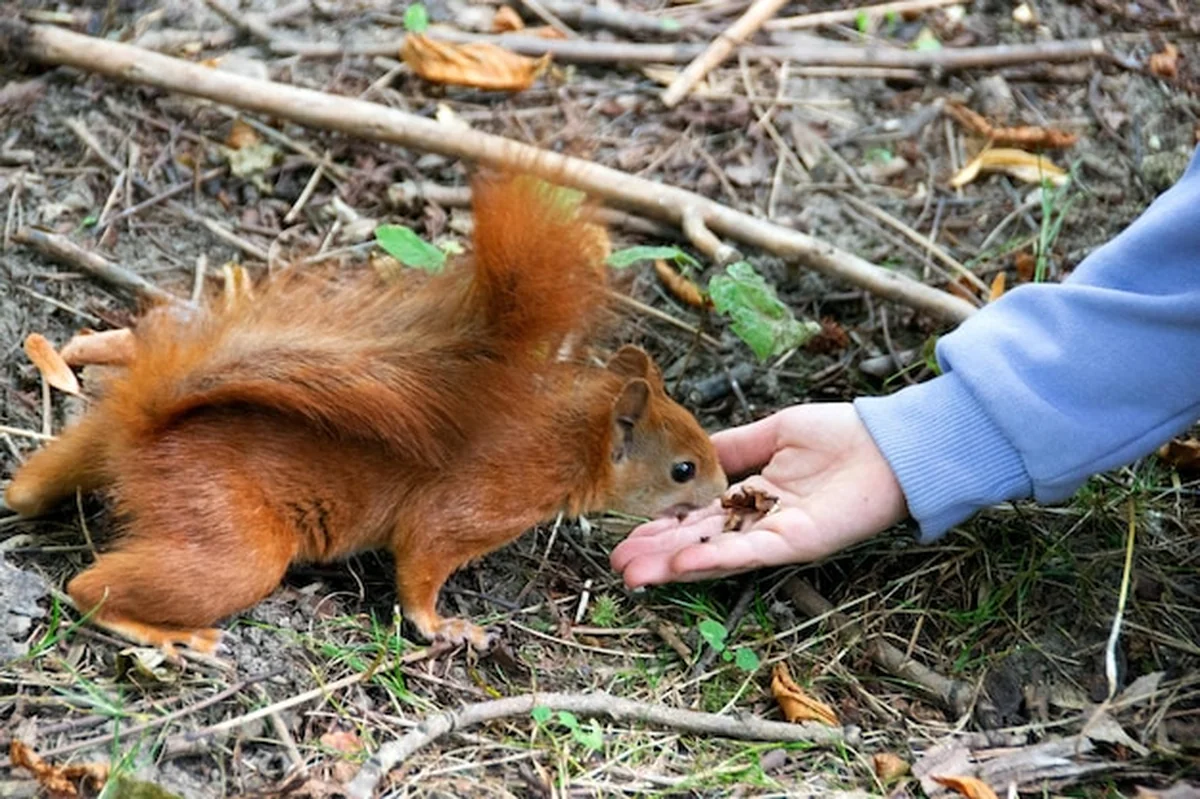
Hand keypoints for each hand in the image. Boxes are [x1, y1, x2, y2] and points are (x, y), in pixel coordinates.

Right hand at [610, 403, 907, 587]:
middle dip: (658, 555)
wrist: (890, 442)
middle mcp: (760, 522)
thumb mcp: (775, 431)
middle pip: (699, 542)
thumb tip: (691, 452)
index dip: (662, 529)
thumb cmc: (842, 434)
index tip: (626, 538)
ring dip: (675, 565)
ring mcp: (778, 535)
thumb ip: (735, 446)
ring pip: (716, 553)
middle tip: (619, 568)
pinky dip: (716, 558)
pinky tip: (683, 564)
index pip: (697, 518)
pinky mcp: (799, 541)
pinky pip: (750, 552)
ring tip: (636, 575)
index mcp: (753, 496)